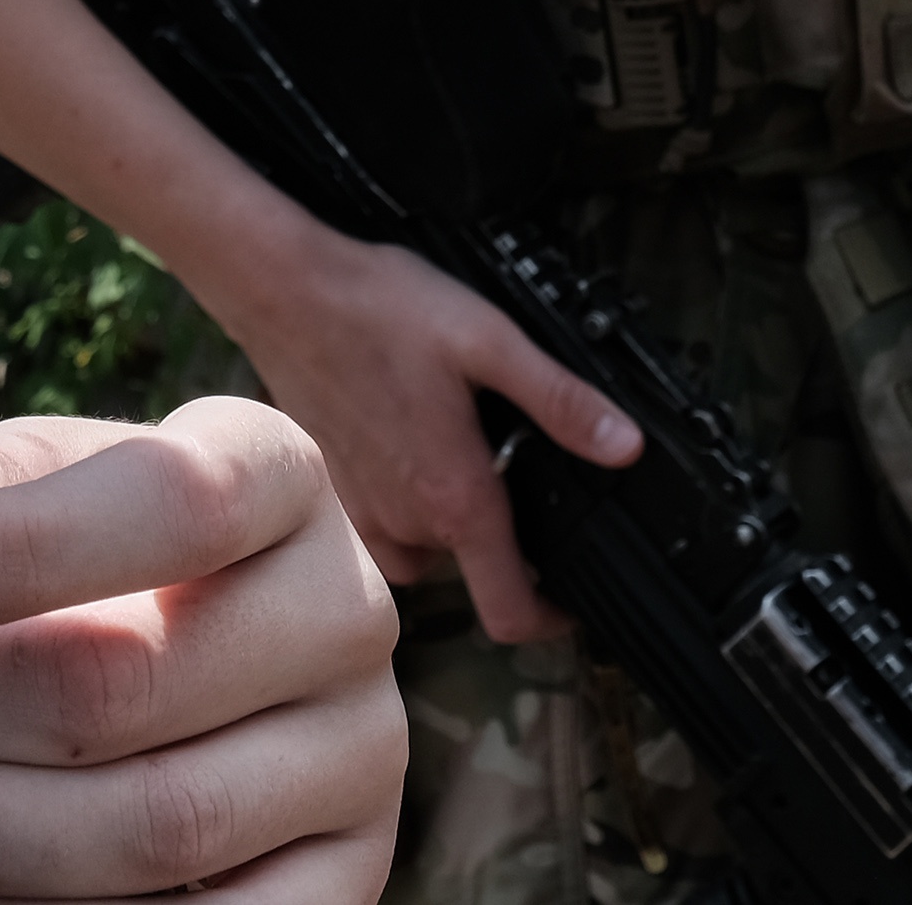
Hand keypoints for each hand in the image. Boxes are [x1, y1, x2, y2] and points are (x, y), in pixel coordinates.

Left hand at [0, 401, 404, 903]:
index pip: (171, 501)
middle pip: (131, 680)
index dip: (16, 547)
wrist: (223, 658)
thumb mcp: (38, 488)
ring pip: (156, 825)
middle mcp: (344, 614)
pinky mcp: (346, 880)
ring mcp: (356, 761)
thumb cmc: (102, 555)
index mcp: (283, 477)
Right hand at [190, 224, 636, 640]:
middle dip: (504, 526)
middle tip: (515, 454)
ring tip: (465, 444)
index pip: (510, 613)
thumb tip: (626, 447)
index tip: (576, 596)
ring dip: (455, 517)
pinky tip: (415, 440)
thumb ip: (562, 401)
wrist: (285, 292)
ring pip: (431, 548)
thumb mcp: (491, 341)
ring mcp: (366, 513)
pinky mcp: (337, 492)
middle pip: (476, 567)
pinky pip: (389, 528)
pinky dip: (412, 503)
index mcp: (454, 500)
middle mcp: (407, 523)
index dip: (554, 620)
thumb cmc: (380, 311)